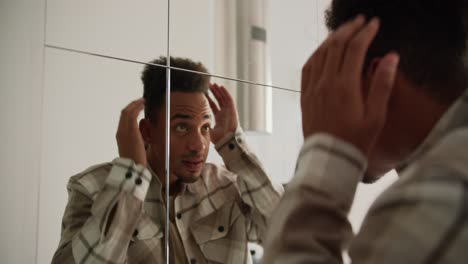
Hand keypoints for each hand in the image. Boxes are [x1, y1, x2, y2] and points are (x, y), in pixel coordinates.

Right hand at [116, 98, 146, 165]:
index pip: (123, 120)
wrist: (133, 169)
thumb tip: (141, 138)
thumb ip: (135, 142)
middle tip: (140, 101)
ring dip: (135, 104)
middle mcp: (120, 132)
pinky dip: (137, 107)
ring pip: (127, 112)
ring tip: (142, 101)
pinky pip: (132, 115)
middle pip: (123, 114)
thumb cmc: (135, 162)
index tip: (137, 108)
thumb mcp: (134, 150)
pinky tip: (143, 104)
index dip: (130, 112)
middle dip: (132, 105)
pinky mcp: (131, 131)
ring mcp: (124, 131)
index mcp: (120, 136)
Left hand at [208, 83, 238, 143]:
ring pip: (223, 98)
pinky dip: (225, 93)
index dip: (209, 99)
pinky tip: (221, 87)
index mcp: (219, 118)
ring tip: (213, 84)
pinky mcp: (233, 110)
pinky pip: (229, 99)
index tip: (203, 93)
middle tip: (208, 86)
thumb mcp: (208, 130)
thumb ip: (203, 125)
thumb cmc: (219, 138)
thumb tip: (194, 122)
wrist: (227, 141)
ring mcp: (229, 111)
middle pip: (218, 100)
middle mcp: (224, 113)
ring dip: (219, 91)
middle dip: (213, 93)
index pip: (213, 106)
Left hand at [301, 16, 398, 155]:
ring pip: (320, 54)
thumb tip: (391, 56)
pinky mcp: (305, 96)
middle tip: (361, 21)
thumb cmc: (356, 141)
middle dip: (349, 29)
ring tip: (344, 30)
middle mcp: (326, 82)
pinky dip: (317, 53)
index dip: (366, 33)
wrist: (329, 159)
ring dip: (333, 38)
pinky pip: (308, 67)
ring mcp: (313, 88)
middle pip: (336, 46)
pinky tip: (323, 50)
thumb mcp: (376, 116)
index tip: (375, 24)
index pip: (355, 49)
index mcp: (345, 86)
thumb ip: (382, 84)